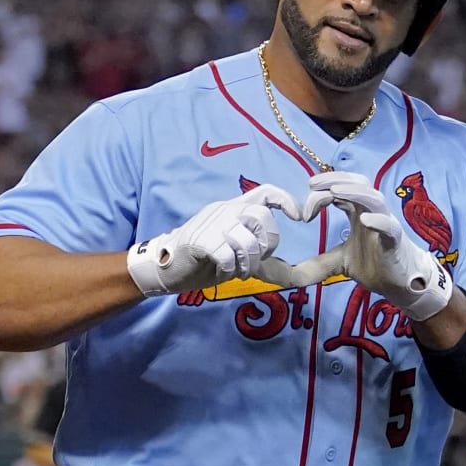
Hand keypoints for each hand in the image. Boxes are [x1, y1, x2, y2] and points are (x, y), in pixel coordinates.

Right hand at [128, 184, 308, 295]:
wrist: (166, 267)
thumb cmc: (203, 260)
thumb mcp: (236, 254)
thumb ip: (260, 256)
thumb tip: (296, 273)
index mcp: (234, 208)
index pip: (265, 192)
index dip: (286, 200)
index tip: (299, 216)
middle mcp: (225, 210)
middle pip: (262, 217)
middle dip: (267, 244)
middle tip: (256, 261)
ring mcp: (211, 223)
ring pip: (246, 239)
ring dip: (248, 263)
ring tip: (238, 272)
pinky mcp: (199, 240)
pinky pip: (226, 255)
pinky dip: (229, 269)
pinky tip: (223, 273)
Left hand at [311, 171, 453, 320]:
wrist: (398, 283)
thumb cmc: (374, 265)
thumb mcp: (339, 262)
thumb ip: (319, 262)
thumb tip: (292, 273)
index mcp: (357, 213)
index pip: (341, 189)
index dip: (321, 193)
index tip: (304, 212)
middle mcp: (371, 212)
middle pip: (357, 183)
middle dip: (335, 179)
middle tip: (312, 184)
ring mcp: (385, 223)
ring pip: (374, 198)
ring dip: (354, 192)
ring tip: (335, 192)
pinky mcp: (395, 240)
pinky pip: (390, 226)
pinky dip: (379, 221)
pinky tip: (365, 220)